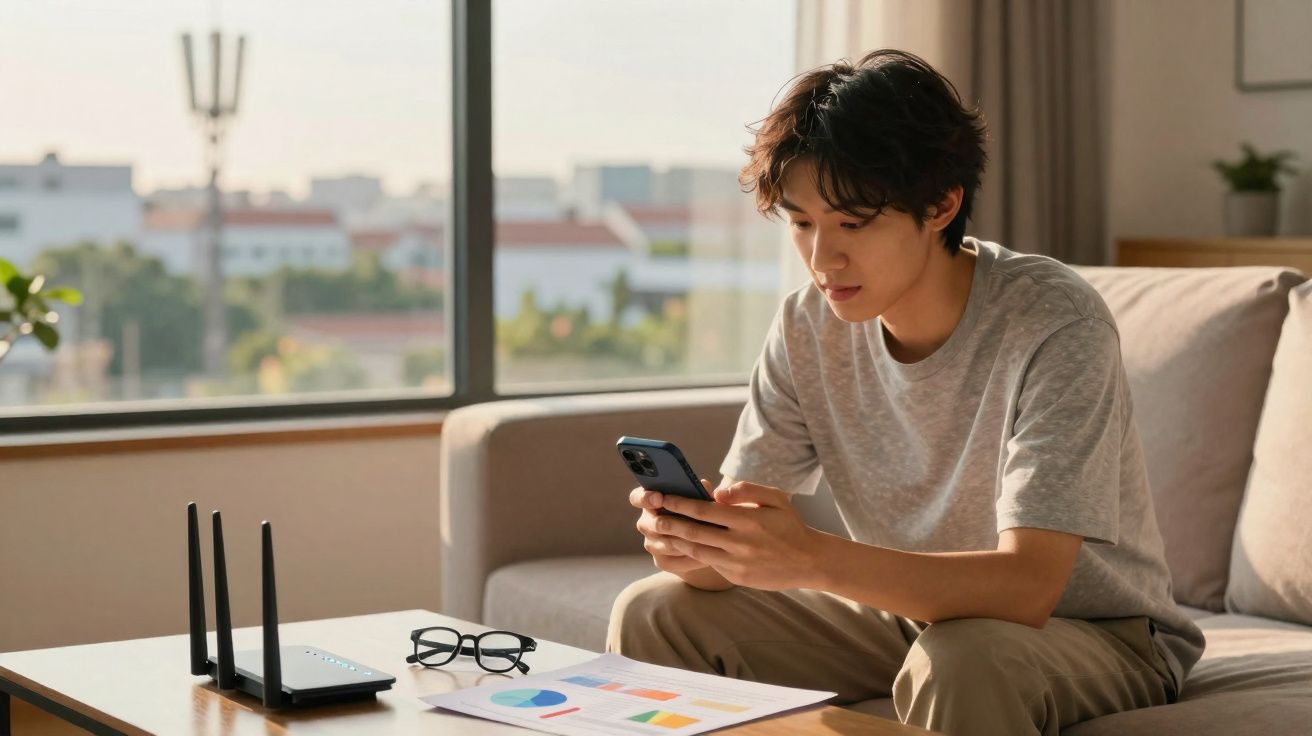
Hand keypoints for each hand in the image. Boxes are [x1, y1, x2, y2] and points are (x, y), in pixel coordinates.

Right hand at [630, 482, 714, 575]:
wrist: (707, 541)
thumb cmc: (701, 512)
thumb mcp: (703, 499)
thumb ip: (701, 491)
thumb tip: (704, 485)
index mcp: (650, 501)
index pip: (637, 498)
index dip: (645, 498)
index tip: (659, 498)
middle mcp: (646, 523)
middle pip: (648, 524)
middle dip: (669, 524)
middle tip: (688, 524)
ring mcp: (651, 544)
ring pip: (665, 544)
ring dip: (685, 542)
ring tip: (705, 541)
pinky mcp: (661, 561)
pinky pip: (673, 561)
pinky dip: (690, 557)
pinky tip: (706, 556)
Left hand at [657, 481, 822, 590]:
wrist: (808, 561)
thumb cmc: (789, 524)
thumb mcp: (775, 498)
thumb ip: (746, 490)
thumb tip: (717, 492)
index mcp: (747, 519)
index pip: (704, 510)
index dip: (679, 503)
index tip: (663, 496)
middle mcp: (740, 542)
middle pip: (694, 531)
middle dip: (669, 522)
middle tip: (651, 516)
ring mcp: (737, 562)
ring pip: (697, 550)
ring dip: (675, 540)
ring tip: (659, 531)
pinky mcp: (736, 576)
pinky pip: (709, 562)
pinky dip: (692, 553)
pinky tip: (680, 545)